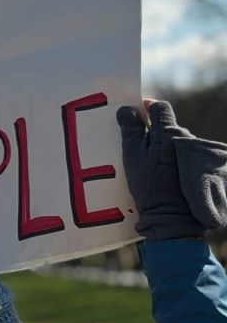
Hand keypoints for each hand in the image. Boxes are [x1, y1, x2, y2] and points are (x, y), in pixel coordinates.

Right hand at [117, 100, 203, 240]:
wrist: (171, 215)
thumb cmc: (149, 185)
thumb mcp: (132, 156)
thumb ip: (131, 130)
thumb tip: (127, 109)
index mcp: (169, 133)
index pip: (160, 108)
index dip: (148, 108)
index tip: (137, 112)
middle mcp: (185, 139)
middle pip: (168, 125)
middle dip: (153, 129)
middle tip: (136, 141)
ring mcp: (192, 154)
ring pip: (174, 141)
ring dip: (162, 145)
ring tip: (148, 159)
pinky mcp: (194, 168)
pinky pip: (179, 155)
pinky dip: (169, 157)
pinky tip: (159, 170)